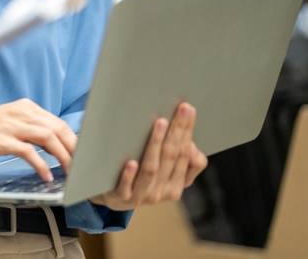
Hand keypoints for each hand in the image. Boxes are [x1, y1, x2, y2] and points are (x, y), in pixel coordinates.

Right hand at [0, 99, 77, 182]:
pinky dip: (42, 165)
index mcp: (25, 107)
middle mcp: (21, 112)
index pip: (59, 122)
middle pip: (59, 128)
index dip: (74, 140)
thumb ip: (31, 129)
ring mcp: (11, 126)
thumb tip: (55, 144)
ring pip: (49, 138)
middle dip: (74, 149)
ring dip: (64, 157)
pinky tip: (46, 175)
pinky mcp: (2, 140)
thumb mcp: (10, 122)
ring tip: (70, 172)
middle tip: (82, 166)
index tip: (81, 155)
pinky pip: (29, 152)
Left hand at [90, 103, 208, 210]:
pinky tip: (131, 162)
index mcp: (177, 184)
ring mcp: (142, 195)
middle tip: (180, 109)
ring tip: (160, 123)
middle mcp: (162, 192)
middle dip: (177, 132)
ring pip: (151, 169)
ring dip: (155, 145)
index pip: (185, 154)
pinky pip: (127, 187)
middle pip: (171, 157)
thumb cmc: (145, 178)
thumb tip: (192, 146)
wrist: (114, 199)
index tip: (187, 109)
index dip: (187, 131)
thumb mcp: (168, 173)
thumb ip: (186, 162)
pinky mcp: (122, 197)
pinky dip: (129, 175)